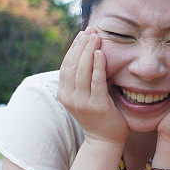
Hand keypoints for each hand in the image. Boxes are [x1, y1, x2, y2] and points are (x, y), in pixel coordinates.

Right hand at [58, 28, 128, 144]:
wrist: (105, 139)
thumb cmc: (99, 114)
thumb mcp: (86, 94)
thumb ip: (84, 78)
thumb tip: (90, 54)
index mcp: (64, 93)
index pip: (66, 65)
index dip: (74, 48)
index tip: (82, 33)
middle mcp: (69, 97)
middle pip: (72, 65)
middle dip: (81, 45)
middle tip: (90, 29)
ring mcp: (82, 102)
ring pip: (82, 71)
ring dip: (89, 51)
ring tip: (96, 36)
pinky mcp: (97, 105)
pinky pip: (96, 81)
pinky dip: (97, 66)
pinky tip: (100, 53)